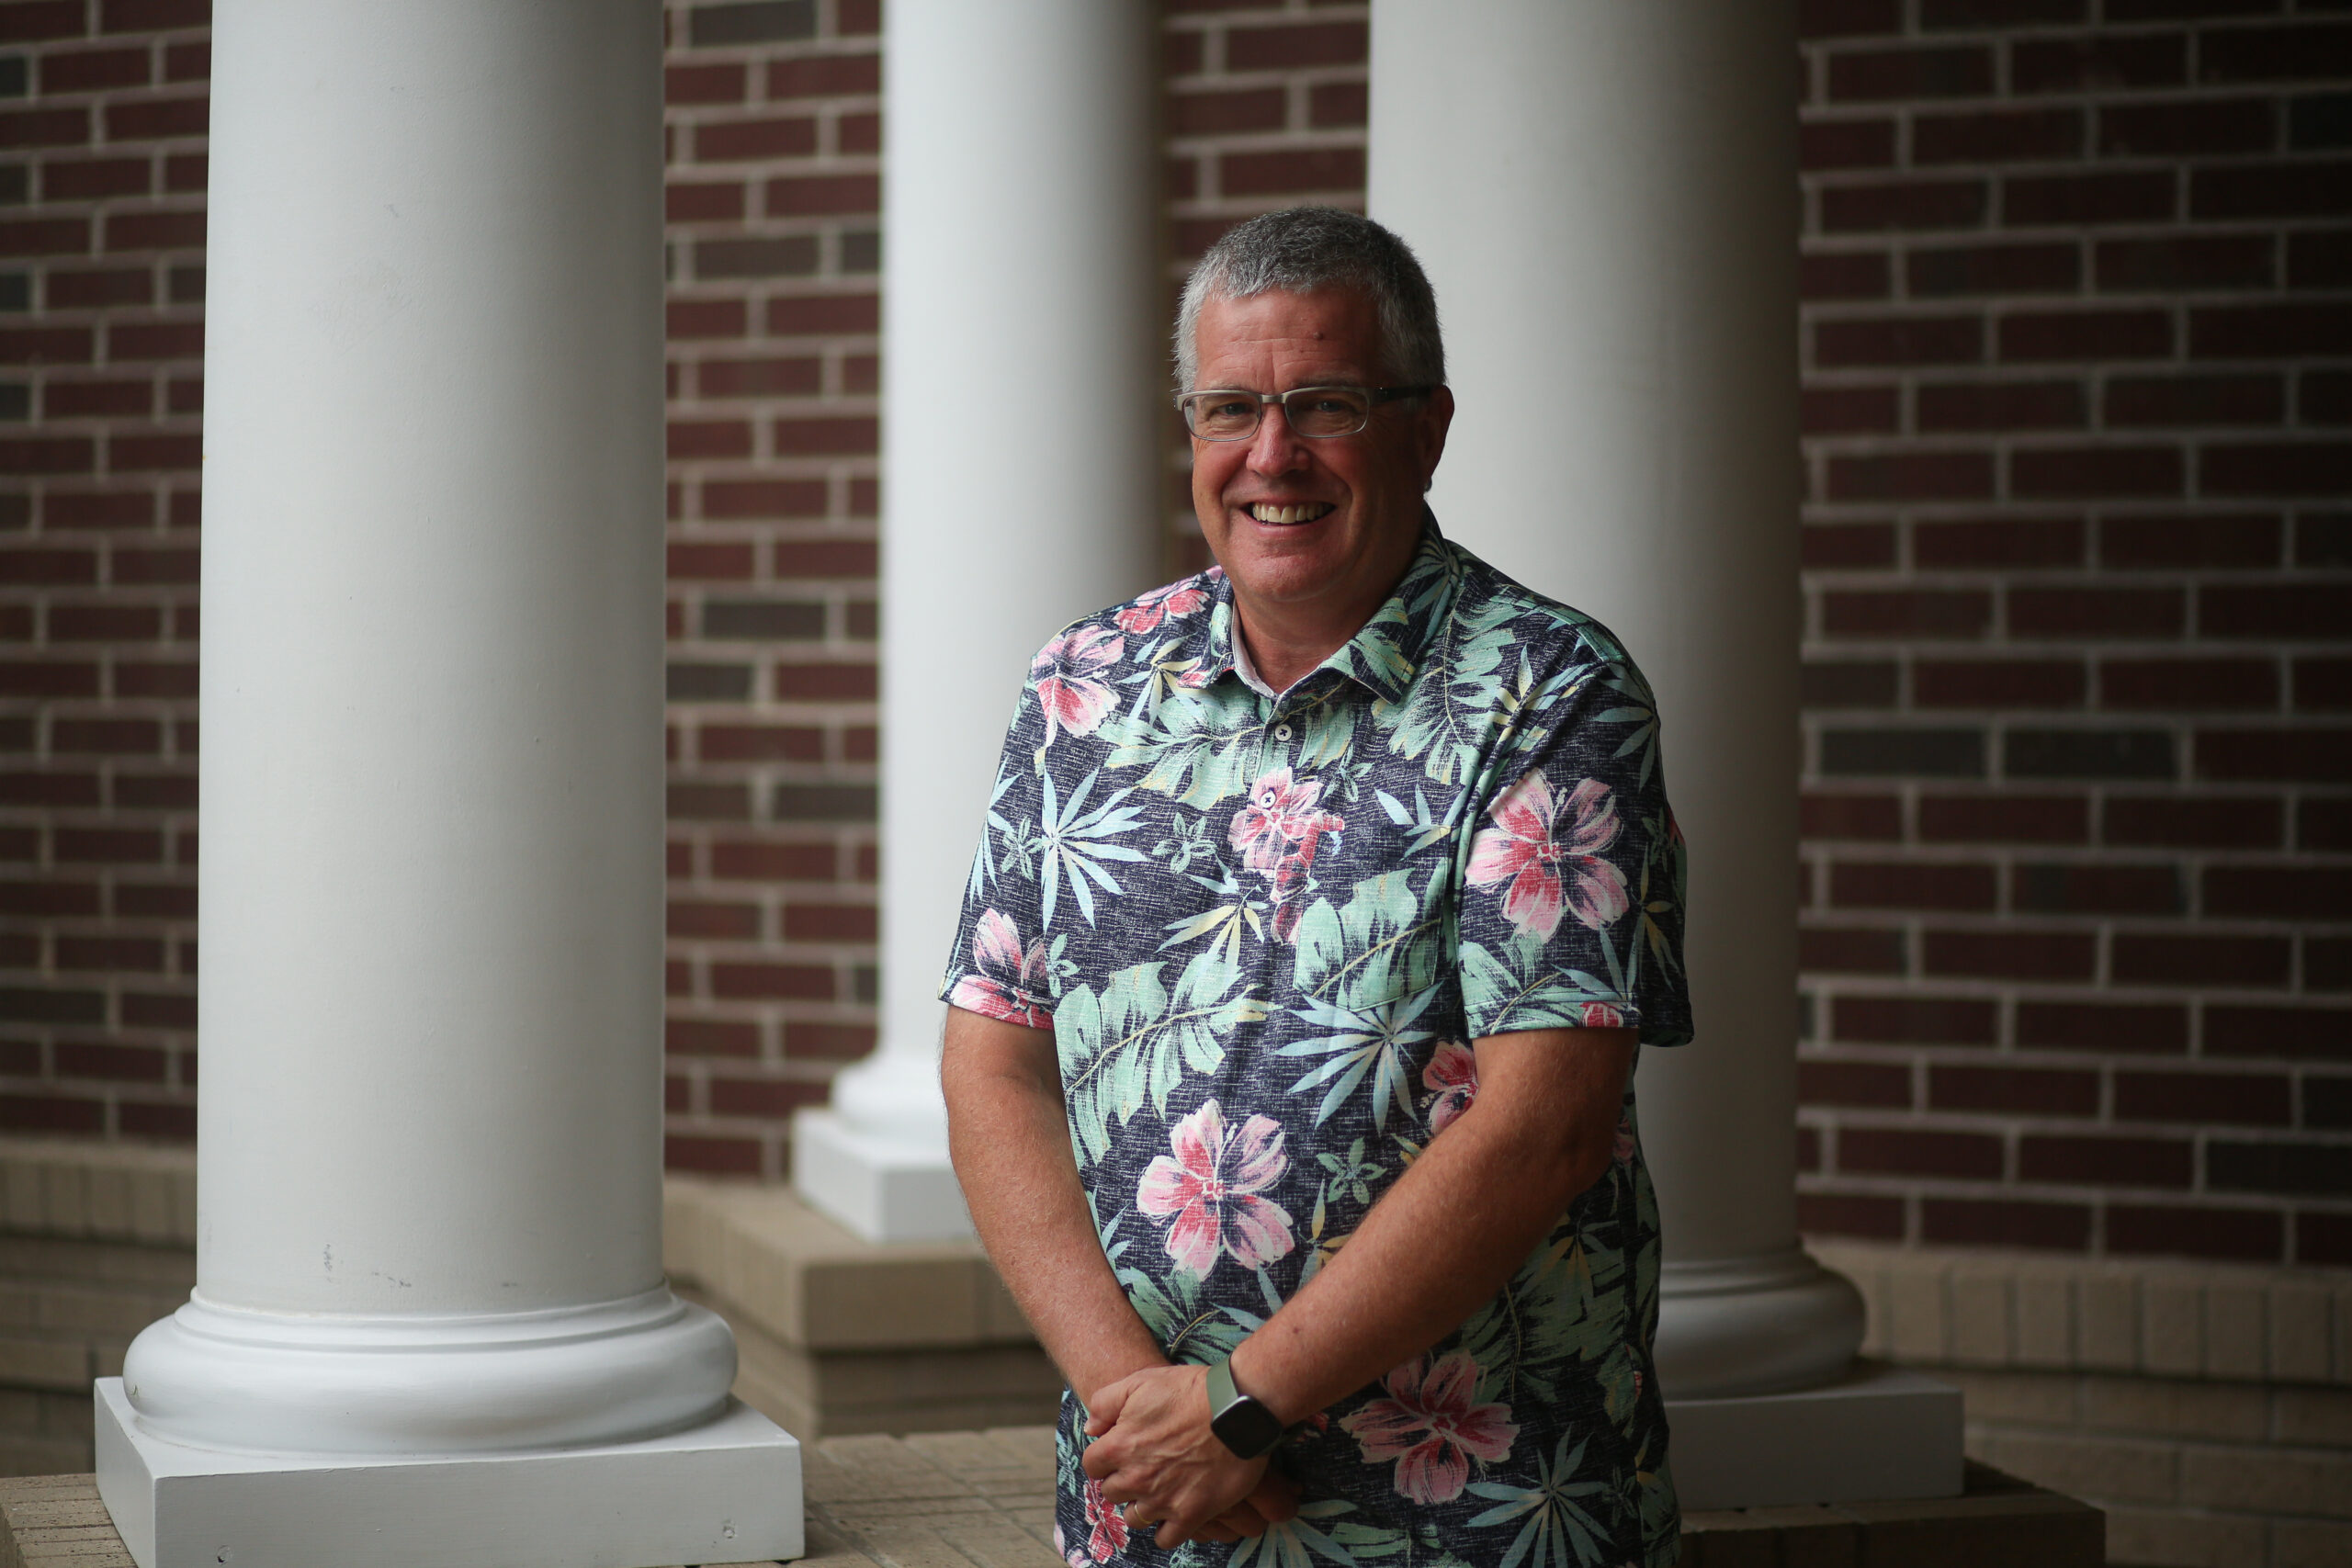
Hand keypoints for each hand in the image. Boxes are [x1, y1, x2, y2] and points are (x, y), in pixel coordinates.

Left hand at [1083, 1365, 1299, 1548]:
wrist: (1237, 1408)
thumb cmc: (1190, 1391)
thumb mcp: (1142, 1380)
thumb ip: (1106, 1403)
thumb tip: (1092, 1429)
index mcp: (1119, 1447)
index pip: (1092, 1466)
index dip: (1105, 1458)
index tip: (1121, 1452)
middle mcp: (1135, 1478)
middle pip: (1112, 1493)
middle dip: (1123, 1481)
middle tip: (1144, 1469)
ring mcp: (1162, 1500)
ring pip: (1134, 1518)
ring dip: (1142, 1506)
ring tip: (1159, 1490)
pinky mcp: (1190, 1514)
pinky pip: (1165, 1539)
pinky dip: (1166, 1529)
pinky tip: (1175, 1512)